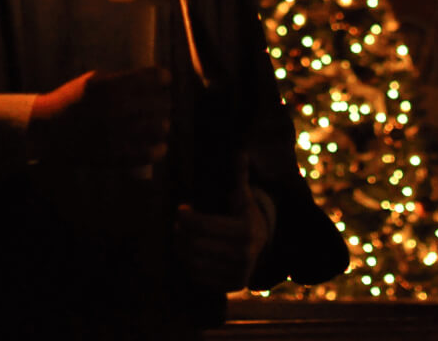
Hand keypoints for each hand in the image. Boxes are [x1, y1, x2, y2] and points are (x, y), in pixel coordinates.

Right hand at [27, 67, 169, 166]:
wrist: (48, 131)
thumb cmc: (71, 101)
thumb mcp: (93, 81)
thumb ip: (120, 80)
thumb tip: (150, 81)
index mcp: (111, 86)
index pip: (154, 77)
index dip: (163, 78)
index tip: (164, 80)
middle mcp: (118, 108)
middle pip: (162, 103)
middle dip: (163, 101)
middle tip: (159, 104)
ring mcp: (119, 133)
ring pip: (161, 127)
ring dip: (162, 124)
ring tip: (158, 124)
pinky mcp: (118, 156)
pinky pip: (151, 153)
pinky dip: (158, 148)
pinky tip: (157, 145)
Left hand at [176, 158, 269, 291]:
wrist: (261, 245)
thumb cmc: (244, 215)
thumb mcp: (243, 195)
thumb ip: (239, 175)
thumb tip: (241, 152)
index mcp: (245, 230)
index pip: (202, 225)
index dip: (186, 217)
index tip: (181, 209)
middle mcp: (244, 254)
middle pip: (195, 245)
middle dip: (181, 233)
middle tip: (177, 224)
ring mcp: (238, 273)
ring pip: (194, 262)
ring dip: (181, 248)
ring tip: (179, 237)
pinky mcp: (231, 286)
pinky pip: (198, 277)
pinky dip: (188, 264)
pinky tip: (188, 252)